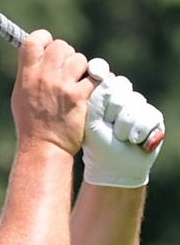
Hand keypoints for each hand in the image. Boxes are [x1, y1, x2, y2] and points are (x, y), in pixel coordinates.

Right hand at [11, 30, 94, 155]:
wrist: (43, 147)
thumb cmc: (31, 123)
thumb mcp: (21, 96)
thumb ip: (30, 74)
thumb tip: (40, 54)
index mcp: (26, 76)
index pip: (34, 40)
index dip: (44, 40)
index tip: (48, 48)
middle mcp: (43, 77)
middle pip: (61, 45)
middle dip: (66, 55)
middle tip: (65, 70)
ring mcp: (62, 86)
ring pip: (80, 59)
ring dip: (81, 69)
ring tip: (75, 84)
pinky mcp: (79, 96)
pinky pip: (95, 76)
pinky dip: (94, 82)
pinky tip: (88, 91)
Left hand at [83, 58, 163, 186]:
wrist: (115, 168)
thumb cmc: (98, 146)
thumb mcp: (91, 122)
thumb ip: (96, 99)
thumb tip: (106, 76)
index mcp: (104, 97)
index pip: (107, 80)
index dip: (104, 87)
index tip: (97, 89)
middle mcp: (121, 98)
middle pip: (121, 88)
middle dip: (113, 113)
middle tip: (108, 129)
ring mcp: (138, 106)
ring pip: (134, 104)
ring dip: (124, 128)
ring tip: (120, 138)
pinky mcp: (153, 116)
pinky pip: (148, 116)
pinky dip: (138, 133)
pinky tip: (134, 141)